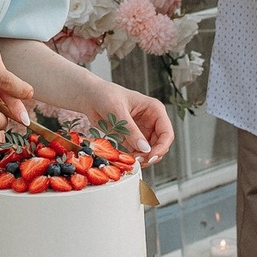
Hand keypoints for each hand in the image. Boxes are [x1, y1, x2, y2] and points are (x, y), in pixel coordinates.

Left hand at [55, 83, 174, 158]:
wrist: (90, 97)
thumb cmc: (104, 95)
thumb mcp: (117, 111)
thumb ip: (131, 130)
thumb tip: (145, 149)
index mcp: (154, 109)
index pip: (167, 132)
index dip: (162, 147)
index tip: (150, 157)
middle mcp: (151, 121)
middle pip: (161, 144)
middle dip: (152, 155)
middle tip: (138, 161)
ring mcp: (142, 130)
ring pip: (151, 151)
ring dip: (144, 158)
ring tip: (131, 159)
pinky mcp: (132, 138)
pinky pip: (138, 152)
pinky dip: (134, 157)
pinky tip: (126, 158)